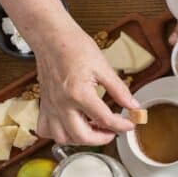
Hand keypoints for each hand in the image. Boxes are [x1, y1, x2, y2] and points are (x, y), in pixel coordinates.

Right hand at [33, 28, 137, 144]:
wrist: (51, 37)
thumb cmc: (74, 46)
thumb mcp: (103, 66)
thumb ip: (119, 89)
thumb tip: (133, 105)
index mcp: (78, 93)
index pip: (105, 119)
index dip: (122, 126)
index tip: (130, 124)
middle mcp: (62, 103)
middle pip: (81, 135)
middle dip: (101, 138)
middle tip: (112, 132)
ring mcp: (50, 106)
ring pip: (62, 137)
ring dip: (80, 139)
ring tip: (94, 128)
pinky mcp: (44, 104)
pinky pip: (46, 129)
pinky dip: (59, 133)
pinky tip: (72, 126)